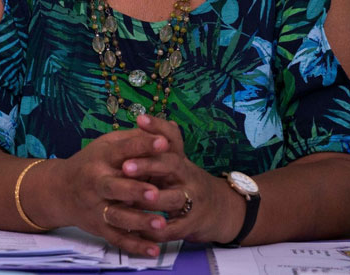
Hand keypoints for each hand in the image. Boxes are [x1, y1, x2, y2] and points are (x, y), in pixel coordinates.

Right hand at [44, 125, 174, 256]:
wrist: (60, 190)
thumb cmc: (93, 162)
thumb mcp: (107, 144)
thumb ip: (133, 140)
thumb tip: (164, 132)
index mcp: (101, 157)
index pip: (122, 150)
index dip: (142, 146)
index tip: (163, 143)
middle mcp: (96, 182)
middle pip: (114, 187)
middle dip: (134, 190)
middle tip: (155, 193)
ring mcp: (96, 207)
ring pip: (117, 216)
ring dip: (138, 221)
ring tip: (161, 223)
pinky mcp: (99, 227)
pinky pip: (117, 238)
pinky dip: (135, 246)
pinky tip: (153, 249)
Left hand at [110, 114, 243, 244]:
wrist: (224, 211)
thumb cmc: (189, 184)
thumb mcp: (179, 164)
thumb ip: (161, 147)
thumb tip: (141, 119)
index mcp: (182, 160)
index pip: (172, 139)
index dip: (158, 128)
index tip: (140, 118)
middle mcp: (189, 176)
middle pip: (171, 165)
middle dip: (148, 165)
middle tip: (125, 166)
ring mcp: (193, 201)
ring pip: (173, 199)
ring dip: (151, 200)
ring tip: (129, 200)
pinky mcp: (192, 225)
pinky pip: (173, 229)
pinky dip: (154, 231)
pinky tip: (136, 231)